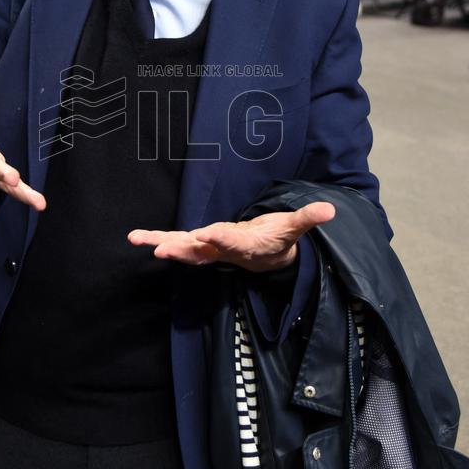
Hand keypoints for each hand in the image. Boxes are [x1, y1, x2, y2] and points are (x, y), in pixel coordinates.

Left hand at [128, 202, 334, 272]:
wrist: (270, 258)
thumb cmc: (280, 239)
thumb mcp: (294, 227)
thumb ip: (308, 218)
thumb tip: (330, 210)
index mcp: (247, 245)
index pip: (233, 240)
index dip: (221, 238)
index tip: (206, 233)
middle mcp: (225, 250)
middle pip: (201, 250)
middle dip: (182, 249)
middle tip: (161, 250)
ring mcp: (211, 249)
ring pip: (184, 248)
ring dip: (162, 244)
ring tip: (138, 240)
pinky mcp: (203, 245)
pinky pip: (178, 243)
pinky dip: (160, 240)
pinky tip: (138, 239)